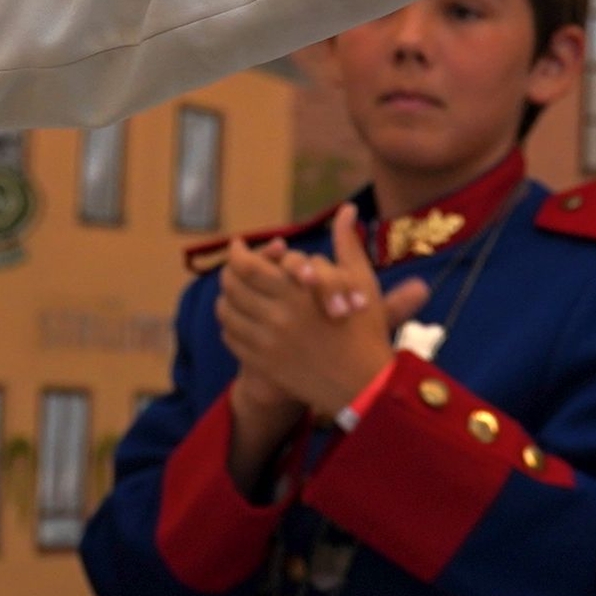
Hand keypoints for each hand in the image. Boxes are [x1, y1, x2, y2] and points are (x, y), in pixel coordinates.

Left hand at [215, 207, 428, 419]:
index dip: (237, 252)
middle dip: (230, 272)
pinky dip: (232, 326)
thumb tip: (346, 209)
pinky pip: (232, 339)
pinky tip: (243, 320)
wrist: (367, 386)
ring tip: (237, 293)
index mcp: (298, 292)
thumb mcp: (361, 283)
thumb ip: (347, 244)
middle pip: (232, 285)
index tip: (239, 246)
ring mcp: (268, 342)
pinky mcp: (265, 364)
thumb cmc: (367, 331)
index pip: (246, 265)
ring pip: (228, 312)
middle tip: (236, 268)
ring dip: (228, 298)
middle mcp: (278, 315)